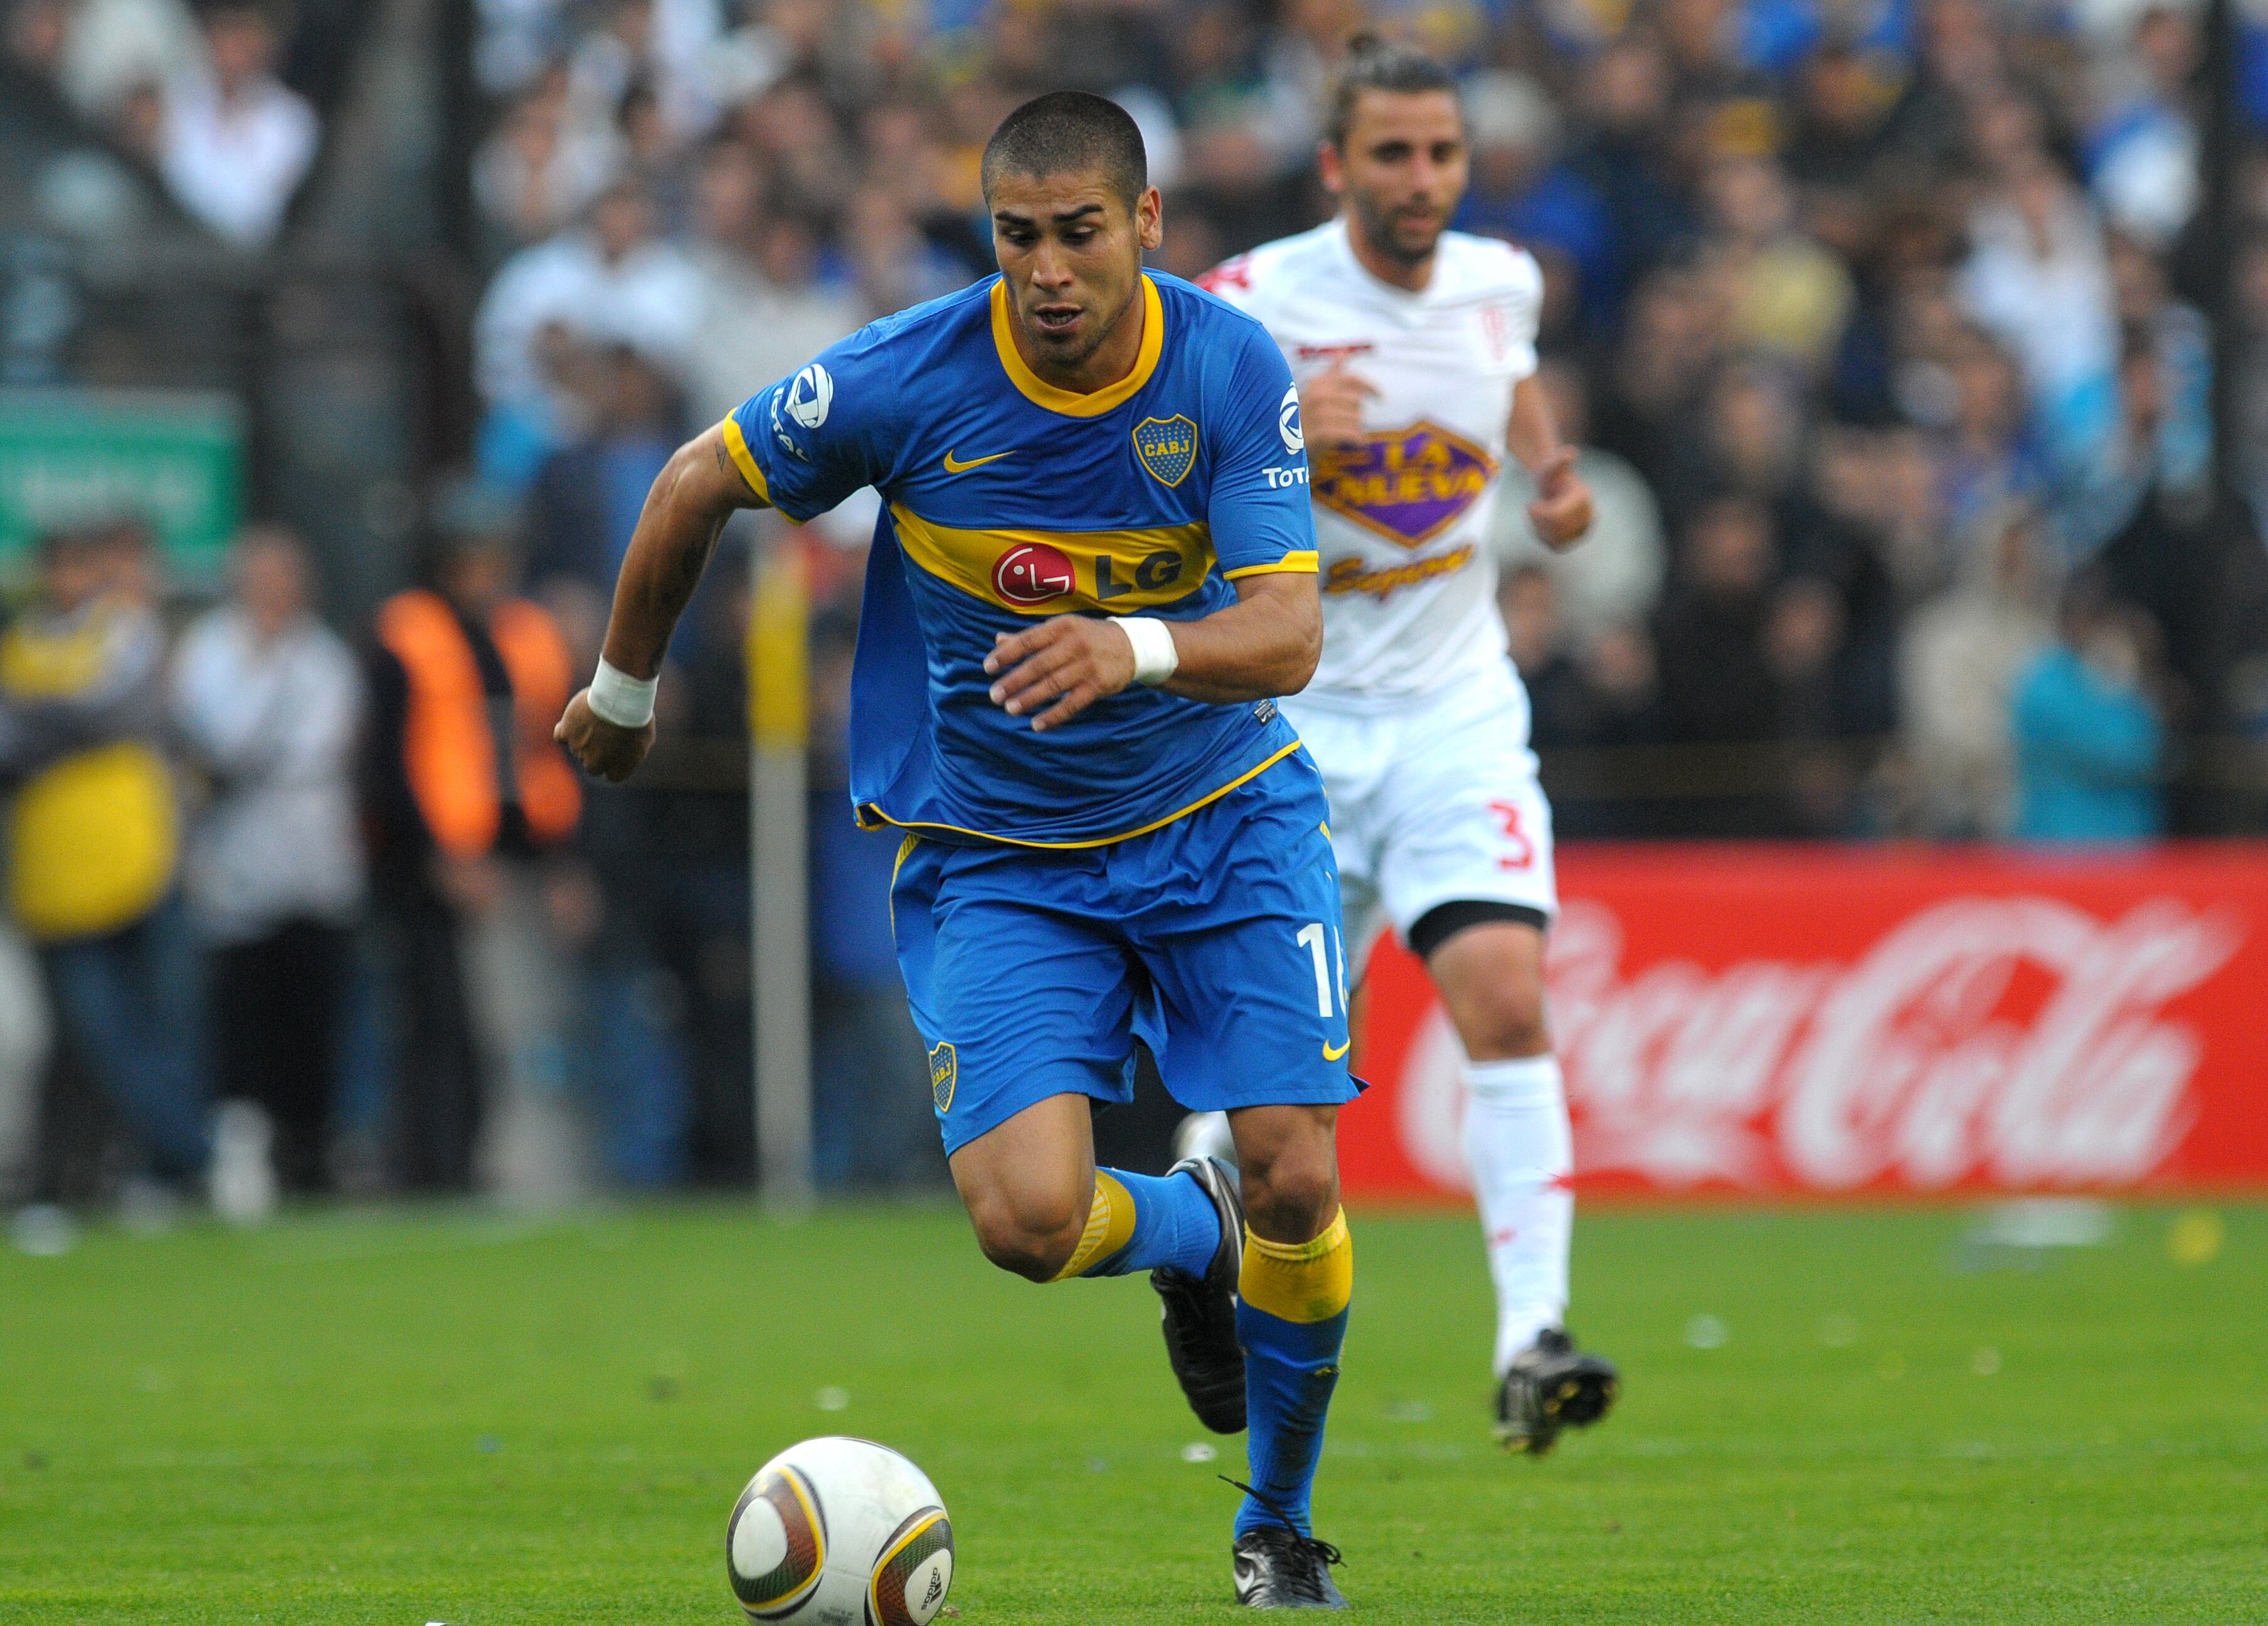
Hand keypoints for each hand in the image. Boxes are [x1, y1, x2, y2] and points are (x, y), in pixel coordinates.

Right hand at [554, 688, 656, 782]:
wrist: (621, 699)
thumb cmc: (638, 716)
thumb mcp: (645, 738)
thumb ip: (634, 753)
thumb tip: (627, 755)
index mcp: (619, 769)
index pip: (613, 776)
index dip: (614, 763)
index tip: (617, 751)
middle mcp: (596, 763)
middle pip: (592, 765)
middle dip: (597, 752)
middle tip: (605, 733)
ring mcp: (579, 749)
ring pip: (578, 748)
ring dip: (585, 736)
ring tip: (597, 716)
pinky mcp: (566, 732)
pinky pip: (560, 735)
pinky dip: (565, 729)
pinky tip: (574, 720)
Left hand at [984, 615, 1140, 731]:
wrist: (1133, 645)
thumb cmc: (1088, 637)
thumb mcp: (1062, 629)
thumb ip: (1030, 636)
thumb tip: (998, 640)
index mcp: (1062, 626)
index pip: (1028, 640)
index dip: (1007, 654)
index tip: (987, 668)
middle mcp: (1075, 643)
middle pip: (1039, 664)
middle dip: (1014, 680)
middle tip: (994, 695)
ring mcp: (1088, 665)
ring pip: (1054, 684)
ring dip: (1030, 698)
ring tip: (1010, 709)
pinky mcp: (1100, 685)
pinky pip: (1073, 703)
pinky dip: (1054, 715)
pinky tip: (1037, 725)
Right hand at [1299, 357, 1377, 450]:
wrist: (1283, 444)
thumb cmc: (1304, 417)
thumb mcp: (1315, 392)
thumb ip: (1332, 373)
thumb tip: (1343, 352)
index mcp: (1319, 383)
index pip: (1352, 379)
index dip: (1371, 387)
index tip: (1382, 398)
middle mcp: (1319, 395)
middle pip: (1357, 401)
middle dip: (1357, 414)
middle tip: (1351, 423)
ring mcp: (1319, 413)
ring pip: (1355, 418)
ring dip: (1357, 428)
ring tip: (1351, 434)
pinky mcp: (1320, 432)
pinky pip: (1349, 433)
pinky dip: (1357, 438)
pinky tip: (1359, 441)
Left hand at [1526, 446, 1592, 549]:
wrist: (1554, 486)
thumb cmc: (1550, 474)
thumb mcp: (1551, 466)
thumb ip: (1559, 460)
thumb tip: (1570, 453)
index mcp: (1583, 497)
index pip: (1555, 516)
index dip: (1539, 513)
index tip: (1533, 503)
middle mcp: (1589, 516)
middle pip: (1554, 528)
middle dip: (1539, 519)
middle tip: (1533, 508)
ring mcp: (1583, 530)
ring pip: (1554, 539)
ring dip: (1540, 528)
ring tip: (1539, 515)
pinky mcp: (1576, 541)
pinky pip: (1554, 545)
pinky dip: (1544, 536)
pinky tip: (1542, 524)